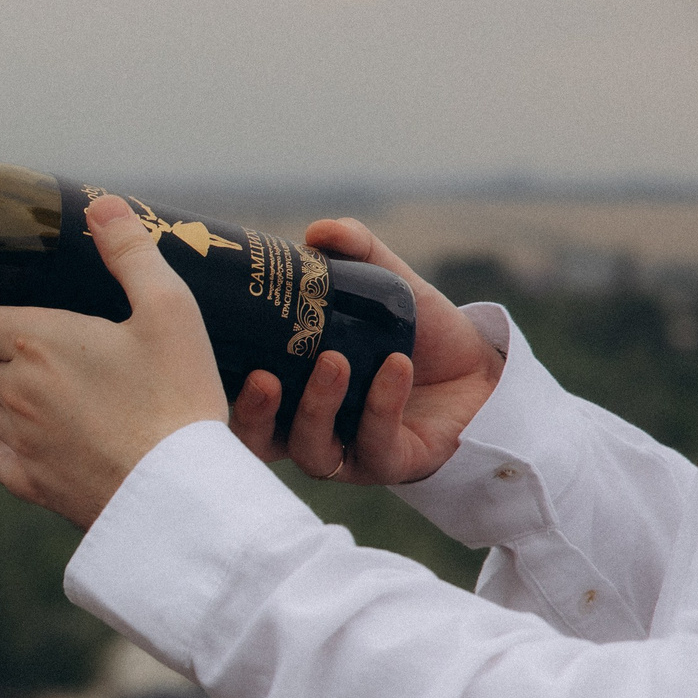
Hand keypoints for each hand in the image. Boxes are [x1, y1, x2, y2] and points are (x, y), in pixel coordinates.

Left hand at [0, 198, 227, 528]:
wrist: (182, 494)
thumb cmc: (179, 398)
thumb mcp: (170, 311)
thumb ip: (131, 254)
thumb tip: (100, 206)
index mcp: (36, 342)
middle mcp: (15, 392)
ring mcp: (20, 442)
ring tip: (10, 377)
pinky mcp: (34, 484)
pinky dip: (0, 438)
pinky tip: (19, 435)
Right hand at [226, 218, 504, 483]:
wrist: (483, 368)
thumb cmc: (420, 334)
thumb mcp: (385, 285)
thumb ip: (356, 253)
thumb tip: (319, 232)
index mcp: (289, 394)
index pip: (237, 400)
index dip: (220, 387)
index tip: (214, 351)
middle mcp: (308, 430)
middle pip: (258, 443)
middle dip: (252, 416)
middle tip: (262, 377)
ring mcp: (347, 454)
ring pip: (311, 450)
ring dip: (317, 407)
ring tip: (335, 361)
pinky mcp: (390, 465)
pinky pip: (376, 443)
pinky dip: (382, 403)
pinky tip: (395, 366)